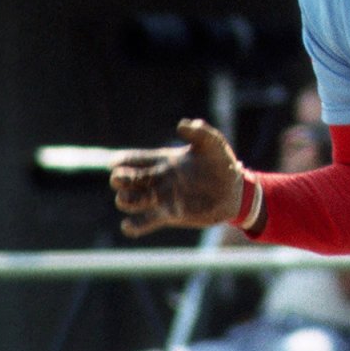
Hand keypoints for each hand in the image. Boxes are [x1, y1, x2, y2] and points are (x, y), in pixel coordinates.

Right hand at [110, 119, 243, 237]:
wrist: (234, 189)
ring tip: (131, 198)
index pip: (134, 159)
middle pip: (126, 180)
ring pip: (130, 201)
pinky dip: (133, 226)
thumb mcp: (213, 142)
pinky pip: (144, 223)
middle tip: (123, 179)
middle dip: (120, 179)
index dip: (122, 160)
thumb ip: (199, 131)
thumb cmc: (221, 162)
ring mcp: (162, 198)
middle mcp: (158, 179)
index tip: (116, 162)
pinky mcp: (169, 215)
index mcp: (163, 159)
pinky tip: (128, 225)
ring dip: (125, 200)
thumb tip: (182, 124)